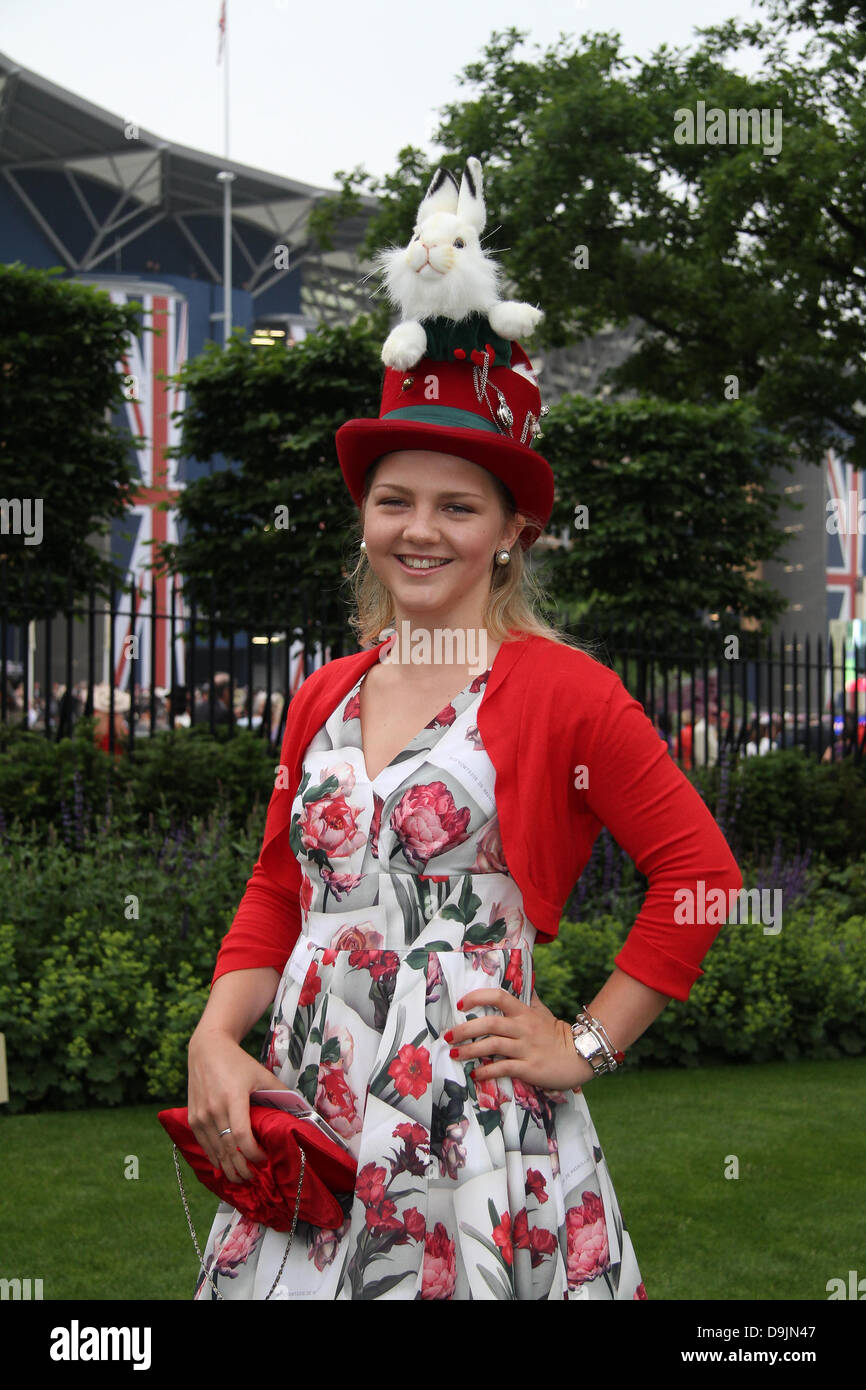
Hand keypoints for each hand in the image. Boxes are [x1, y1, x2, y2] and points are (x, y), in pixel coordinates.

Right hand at [187, 1027, 290, 1183]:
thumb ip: (278, 1092)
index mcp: (233, 1098)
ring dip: (227, 1168)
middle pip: (228, 1149)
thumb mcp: (261, 1073)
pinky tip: (224, 1165)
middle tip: (252, 1179)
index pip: (242, 1137)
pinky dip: (214, 1158)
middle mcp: (214, 1109)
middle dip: (241, 1169)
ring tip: (240, 1178)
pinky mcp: (193, 1118)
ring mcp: (201, 1115)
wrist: (207, 1049)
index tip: (264, 1159)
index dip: (253, 1154)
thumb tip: (299, 1109)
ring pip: (214, 1151)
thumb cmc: (237, 1061)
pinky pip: (203, 1145)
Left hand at [448, 987, 592, 1092]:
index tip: (461, 1005)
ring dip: (469, 1050)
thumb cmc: (557, 1034)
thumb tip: (521, 982)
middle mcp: (523, 1028)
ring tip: (454, 1054)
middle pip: (489, 1023)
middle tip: (448, 1036)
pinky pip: (503, 1068)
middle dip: (464, 1029)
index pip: (499, 997)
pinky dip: (486, 1071)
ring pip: (492, 1045)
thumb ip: (528, 999)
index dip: (478, 998)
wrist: (579, 1056)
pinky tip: (476, 1074)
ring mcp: (526, 1048)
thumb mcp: (542, 1012)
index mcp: (524, 1012)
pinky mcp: (529, 1068)